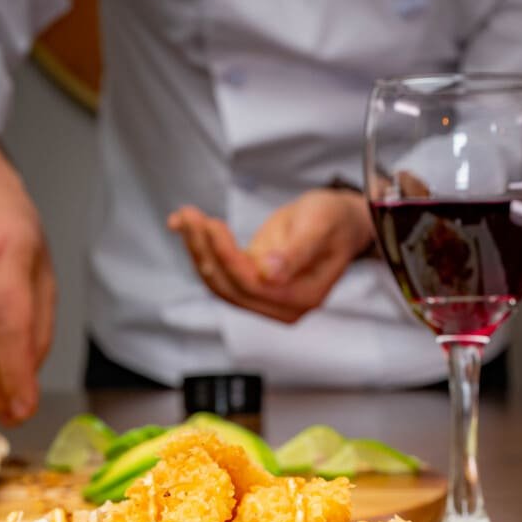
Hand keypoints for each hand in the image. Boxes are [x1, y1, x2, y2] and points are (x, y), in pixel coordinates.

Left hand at [167, 189, 374, 324]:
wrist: (338, 221)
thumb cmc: (333, 220)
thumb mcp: (320, 226)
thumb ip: (297, 251)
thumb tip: (271, 274)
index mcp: (303, 296)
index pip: (253, 286)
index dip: (227, 258)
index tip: (211, 225)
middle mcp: (282, 305)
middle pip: (229, 287)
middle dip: (204, 251)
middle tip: (189, 215)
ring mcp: (265, 297)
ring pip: (218, 281)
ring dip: (197, 249)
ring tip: (184, 216)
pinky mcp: (251, 283)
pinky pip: (219, 272)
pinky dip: (199, 249)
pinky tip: (182, 224)